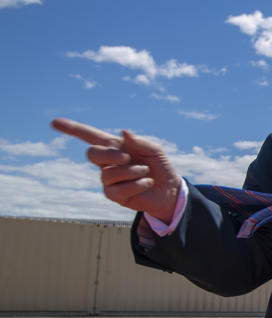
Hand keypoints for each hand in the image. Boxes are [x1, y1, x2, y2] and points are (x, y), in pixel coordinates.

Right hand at [51, 118, 180, 222]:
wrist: (169, 189)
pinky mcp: (114, 195)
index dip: (72, 129)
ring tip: (145, 172)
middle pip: (92, 153)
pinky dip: (136, 185)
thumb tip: (123, 132)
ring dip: (132, 171)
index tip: (55, 122)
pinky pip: (118, 189)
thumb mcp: (155, 151)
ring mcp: (108, 179)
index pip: (89, 136)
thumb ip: (140, 142)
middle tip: (127, 157)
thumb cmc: (160, 166)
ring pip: (108, 173)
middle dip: (109, 154)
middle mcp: (108, 162)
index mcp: (115, 147)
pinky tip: (146, 183)